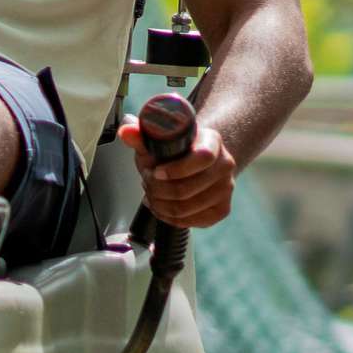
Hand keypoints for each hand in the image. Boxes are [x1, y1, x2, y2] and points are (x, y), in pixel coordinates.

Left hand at [131, 103, 240, 228]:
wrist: (193, 161)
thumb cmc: (175, 150)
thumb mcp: (157, 140)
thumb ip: (141, 136)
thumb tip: (126, 131)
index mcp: (212, 142)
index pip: (202, 158)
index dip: (176, 169)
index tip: (155, 172)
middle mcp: (225, 165)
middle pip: (187, 189)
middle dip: (157, 189)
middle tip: (146, 182)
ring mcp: (226, 189)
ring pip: (185, 208)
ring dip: (160, 204)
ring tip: (151, 193)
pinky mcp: (222, 209)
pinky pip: (190, 221)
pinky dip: (168, 217)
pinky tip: (161, 206)